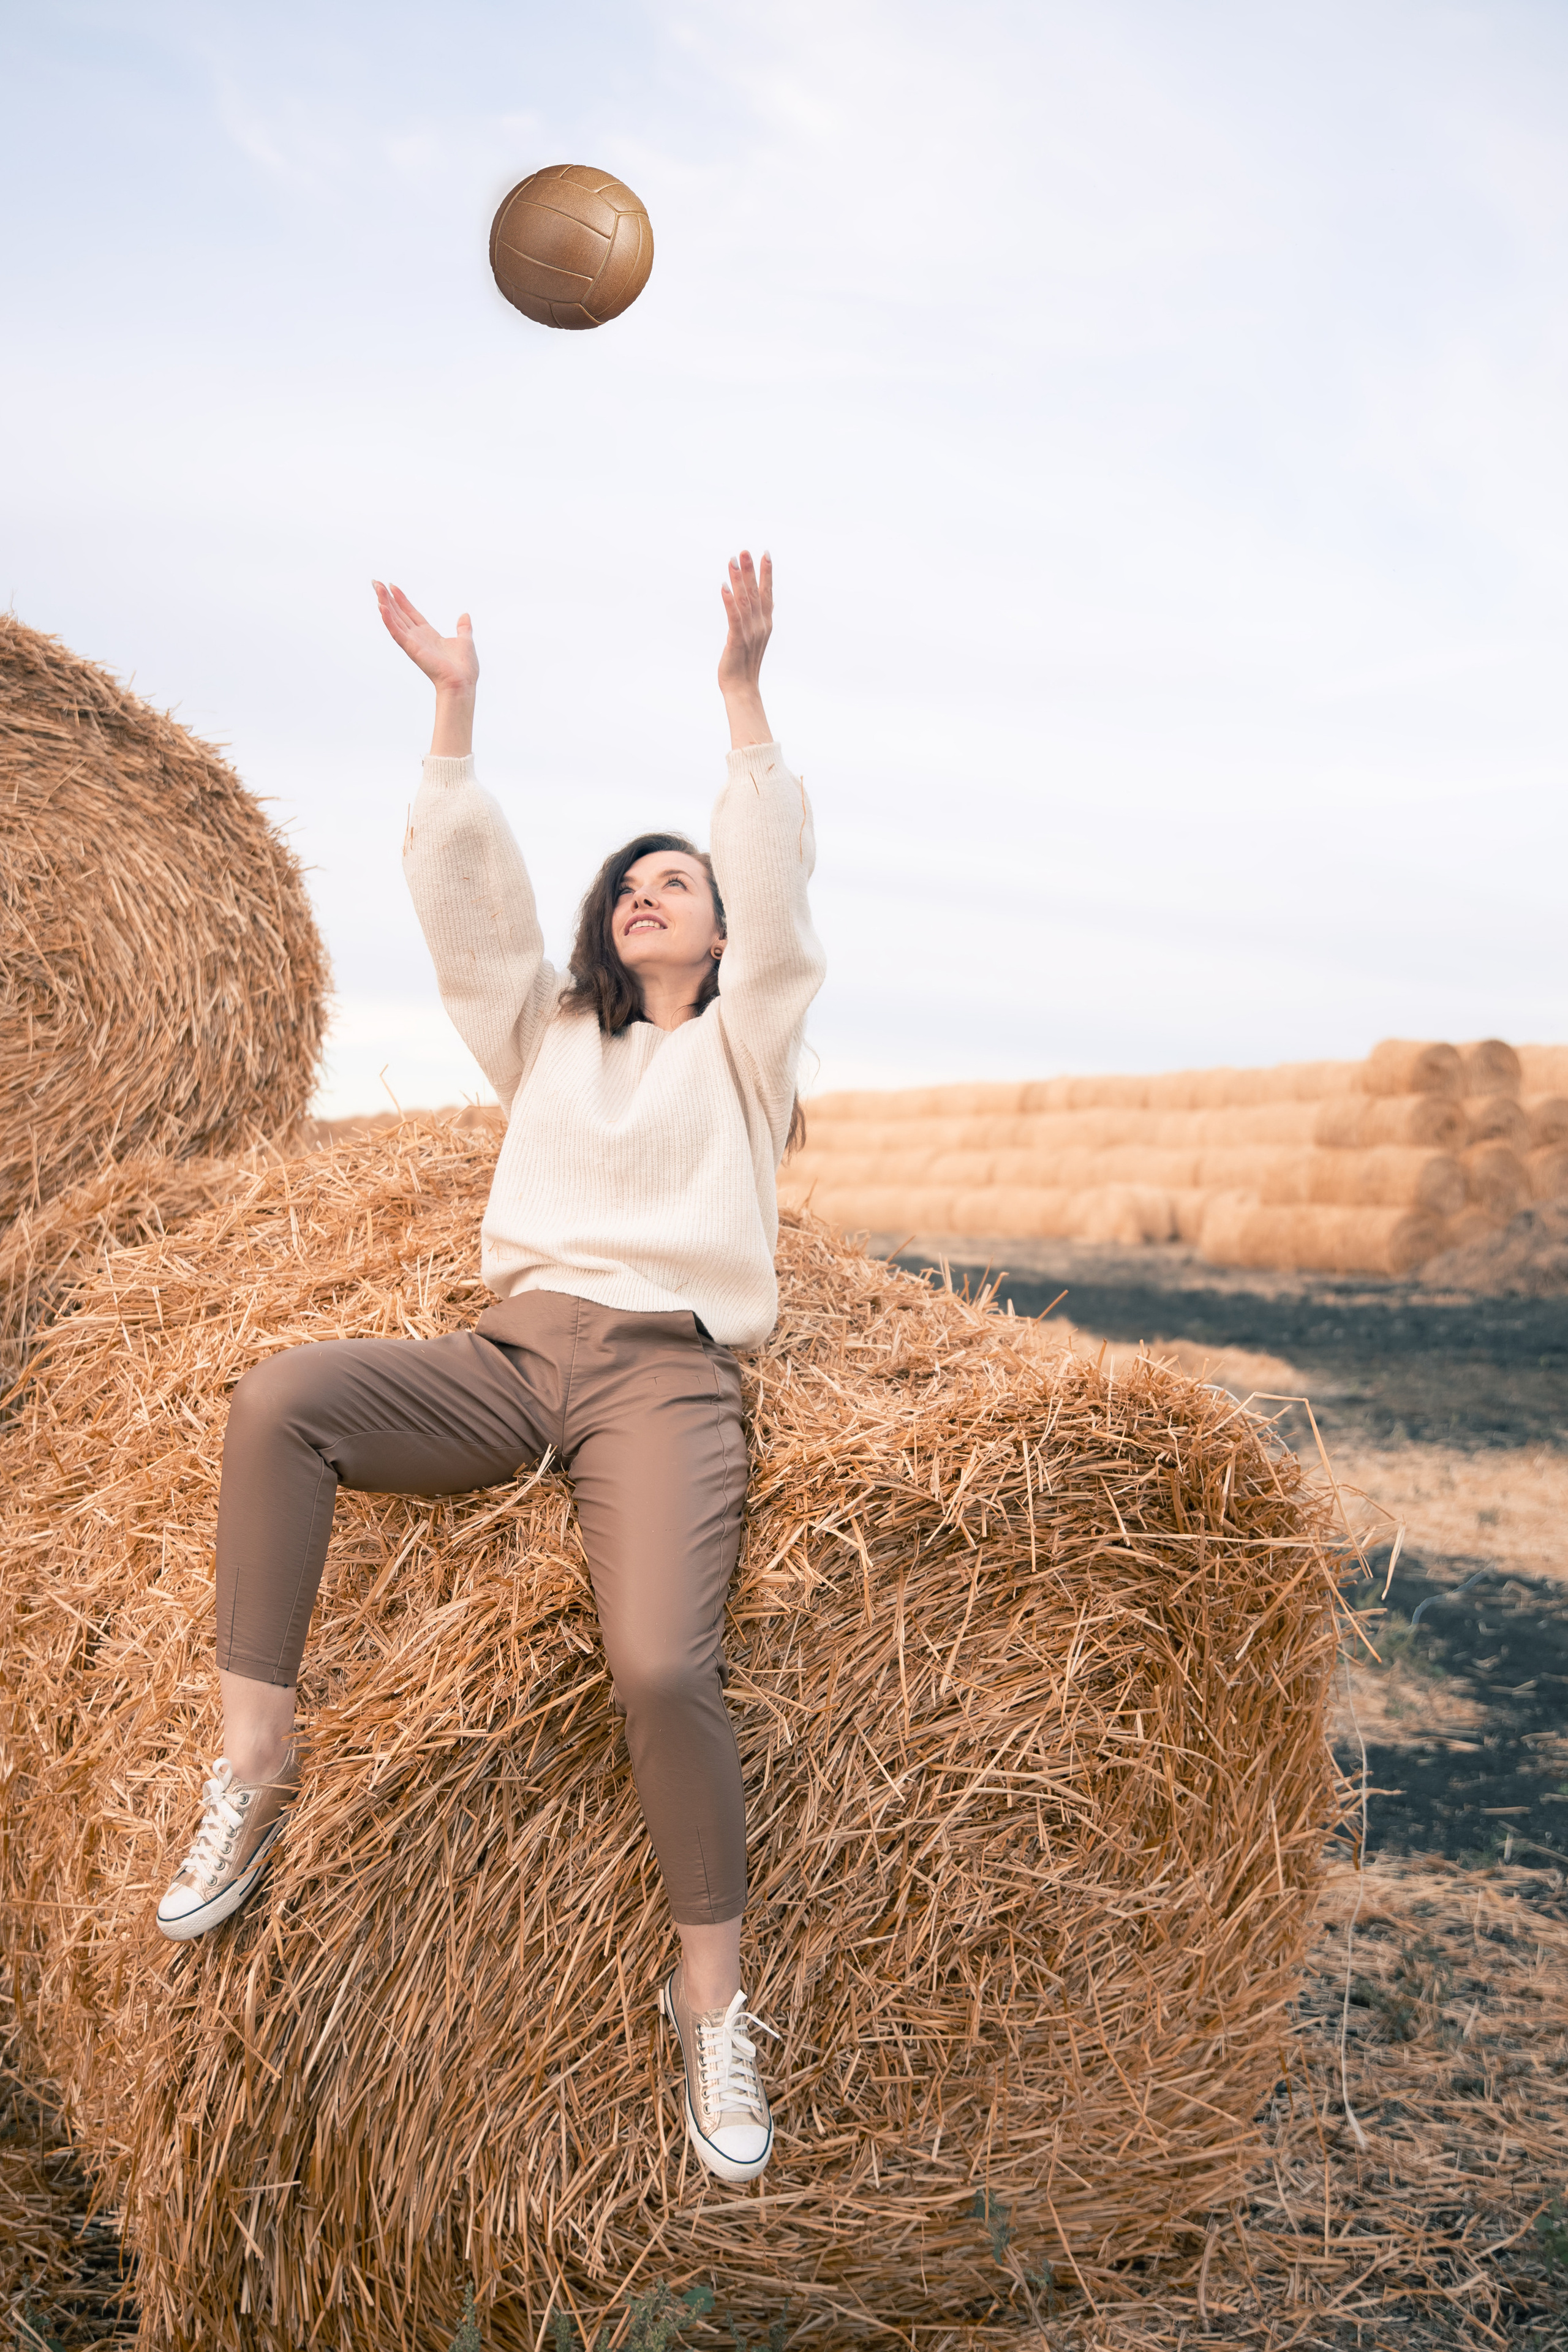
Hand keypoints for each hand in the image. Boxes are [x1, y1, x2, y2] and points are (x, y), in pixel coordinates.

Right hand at [373, 581, 478, 699]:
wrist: (462, 683)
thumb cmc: (464, 669)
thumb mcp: (464, 640)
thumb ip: (462, 628)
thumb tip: (465, 616)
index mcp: (428, 635)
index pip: (411, 613)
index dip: (402, 599)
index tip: (392, 586)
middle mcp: (417, 638)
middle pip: (399, 613)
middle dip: (387, 598)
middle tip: (375, 582)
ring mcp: (413, 643)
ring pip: (395, 619)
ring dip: (385, 604)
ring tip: (376, 589)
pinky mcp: (411, 649)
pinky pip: (397, 632)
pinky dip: (389, 620)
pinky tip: (382, 607)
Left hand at [717, 550, 772, 747]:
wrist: (742, 688)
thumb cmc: (745, 664)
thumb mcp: (755, 637)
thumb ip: (761, 617)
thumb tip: (770, 601)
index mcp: (765, 623)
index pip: (767, 593)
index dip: (766, 573)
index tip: (765, 554)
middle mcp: (760, 625)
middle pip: (755, 593)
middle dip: (750, 570)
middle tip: (745, 550)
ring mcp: (750, 633)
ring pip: (744, 601)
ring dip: (738, 580)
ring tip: (733, 560)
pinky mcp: (737, 640)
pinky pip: (733, 617)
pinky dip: (729, 602)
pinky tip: (724, 587)